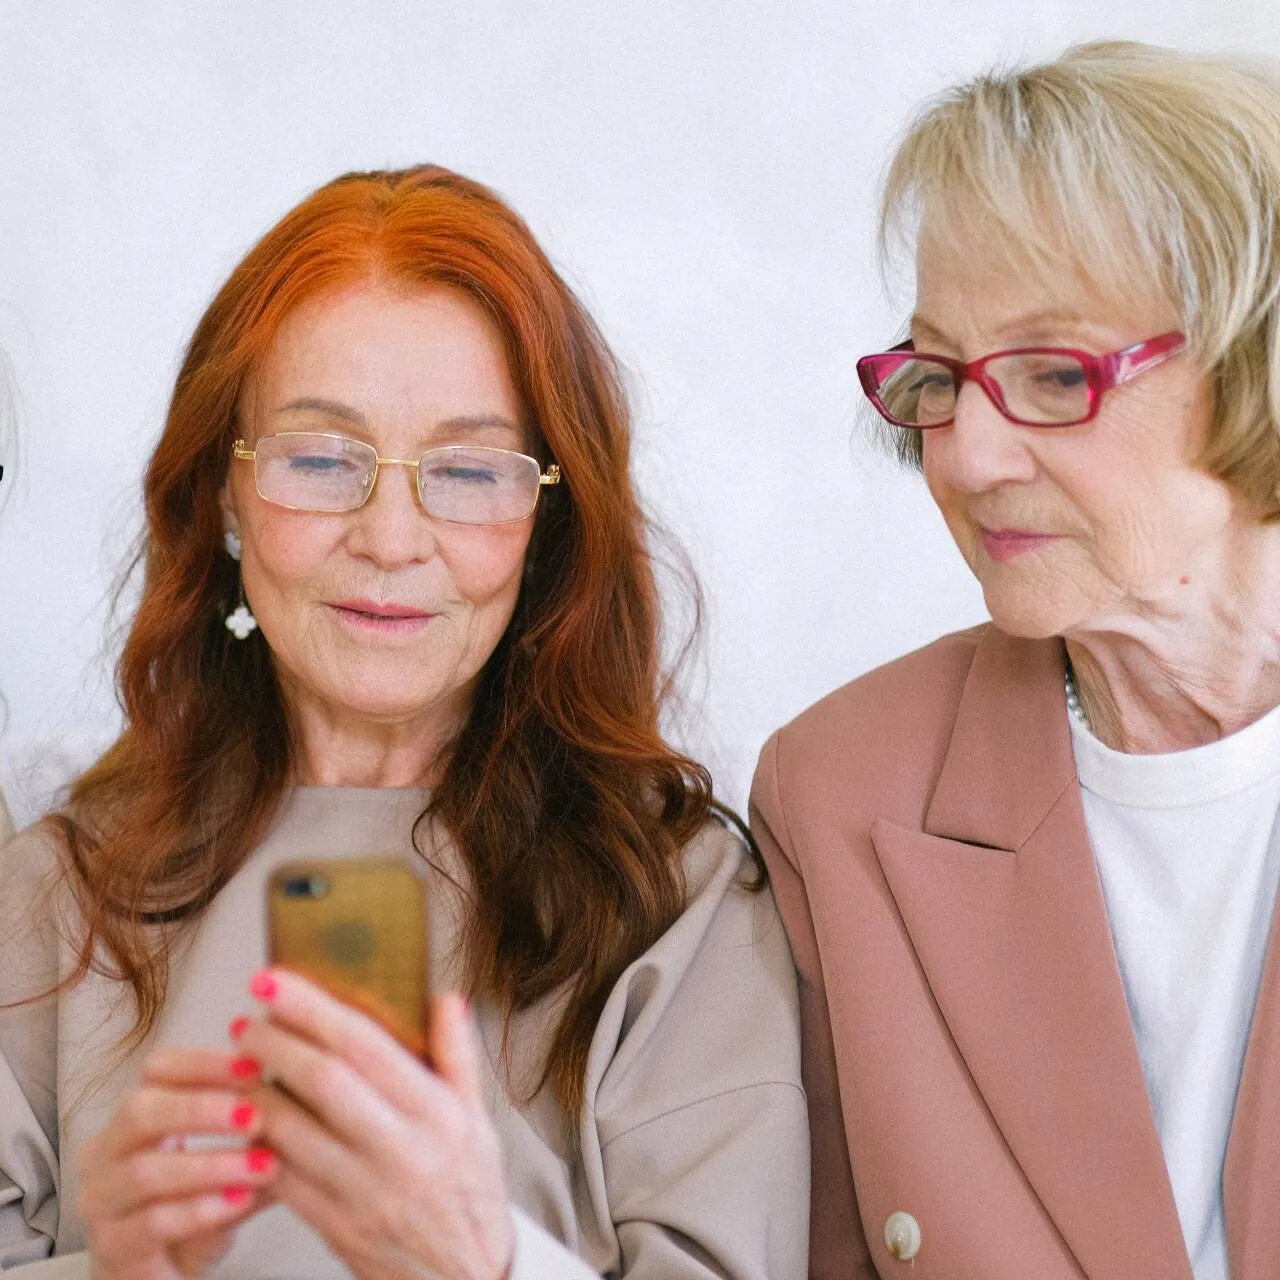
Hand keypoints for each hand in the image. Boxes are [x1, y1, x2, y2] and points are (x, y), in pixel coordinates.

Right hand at [79, 1047, 279, 1279]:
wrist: (162, 1277)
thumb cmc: (196, 1211)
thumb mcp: (230, 1166)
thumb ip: (257, 1134)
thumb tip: (305, 1094)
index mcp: (136, 1118)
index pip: (158, 1068)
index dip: (206, 1062)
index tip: (256, 1066)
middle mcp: (106, 1152)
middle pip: (141, 1110)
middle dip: (203, 1108)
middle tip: (257, 1115)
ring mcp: (100, 1201)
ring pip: (146, 1170)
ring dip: (212, 1164)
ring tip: (263, 1165)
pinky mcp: (110, 1247)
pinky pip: (151, 1222)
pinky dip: (201, 1209)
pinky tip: (239, 1201)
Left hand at [231, 970, 513, 1279]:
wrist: (465, 1276)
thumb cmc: (470, 1190)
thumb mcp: (479, 1118)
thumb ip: (457, 1055)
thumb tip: (445, 998)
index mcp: (437, 1113)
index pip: (366, 1045)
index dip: (314, 1009)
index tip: (278, 983)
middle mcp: (400, 1148)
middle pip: (323, 1082)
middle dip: (275, 1043)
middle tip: (247, 1020)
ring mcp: (364, 1191)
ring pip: (293, 1131)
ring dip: (255, 1092)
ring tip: (238, 1065)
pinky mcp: (335, 1227)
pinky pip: (281, 1180)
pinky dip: (257, 1147)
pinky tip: (247, 1122)